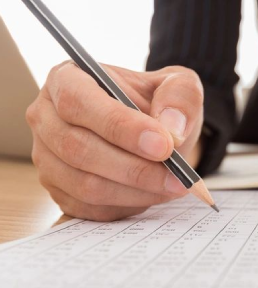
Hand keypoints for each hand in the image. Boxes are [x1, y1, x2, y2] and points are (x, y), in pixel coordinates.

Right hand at [26, 61, 204, 220]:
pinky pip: (90, 207)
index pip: (79, 102)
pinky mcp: (59, 190)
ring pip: (85, 184)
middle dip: (135, 168)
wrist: (154, 131)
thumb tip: (171, 128)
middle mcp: (46, 117)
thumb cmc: (158, 102)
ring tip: (173, 185)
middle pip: (79, 148)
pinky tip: (154, 194)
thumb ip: (180, 97)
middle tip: (178, 176)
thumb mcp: (179, 85)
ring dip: (135, 191)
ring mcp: (47, 158)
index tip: (164, 145)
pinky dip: (127, 205)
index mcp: (66, 79)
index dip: (120, 126)